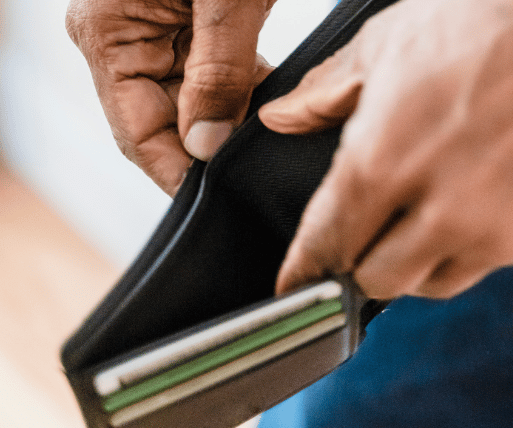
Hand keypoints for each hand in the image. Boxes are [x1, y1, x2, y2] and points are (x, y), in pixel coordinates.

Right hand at [67, 0, 274, 194]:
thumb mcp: (225, 0)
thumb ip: (218, 71)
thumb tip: (206, 146)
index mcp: (108, 33)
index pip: (138, 133)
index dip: (180, 173)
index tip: (222, 198)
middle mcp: (125, 40)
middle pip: (171, 125)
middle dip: (218, 144)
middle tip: (262, 164)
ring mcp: (160, 35)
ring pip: (201, 106)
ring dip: (240, 119)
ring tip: (277, 133)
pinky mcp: (195, 29)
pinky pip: (220, 78)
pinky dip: (250, 91)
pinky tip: (279, 103)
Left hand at [261, 0, 512, 298]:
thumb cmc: (493, 19)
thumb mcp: (390, 43)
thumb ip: (327, 94)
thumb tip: (281, 120)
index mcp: (383, 163)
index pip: (326, 244)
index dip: (306, 269)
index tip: (297, 286)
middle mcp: (439, 214)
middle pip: (376, 282)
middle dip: (363, 263)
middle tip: (370, 233)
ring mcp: (497, 234)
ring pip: (434, 283)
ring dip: (419, 261)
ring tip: (430, 214)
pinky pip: (489, 265)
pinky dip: (473, 245)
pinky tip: (484, 198)